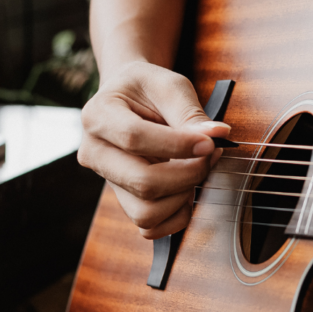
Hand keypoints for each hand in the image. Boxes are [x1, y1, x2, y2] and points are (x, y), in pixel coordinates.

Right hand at [78, 61, 230, 238]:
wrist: (130, 99)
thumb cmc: (147, 89)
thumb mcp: (169, 86)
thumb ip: (190, 112)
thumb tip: (217, 135)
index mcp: (97, 115)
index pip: (135, 138)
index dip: (178, 145)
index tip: (210, 142)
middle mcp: (95, 153)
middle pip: (142, 182)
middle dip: (188, 173)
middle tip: (211, 155)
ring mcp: (107, 180)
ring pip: (145, 212)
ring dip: (183, 196)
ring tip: (197, 169)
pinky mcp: (123, 199)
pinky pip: (149, 225)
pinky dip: (176, 215)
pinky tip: (186, 189)